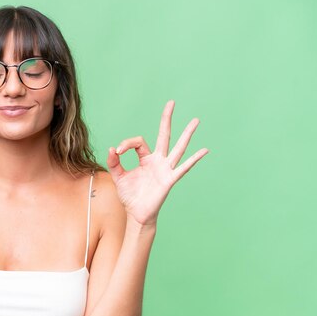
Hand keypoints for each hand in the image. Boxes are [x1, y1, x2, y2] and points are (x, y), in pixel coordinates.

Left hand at [106, 100, 208, 225]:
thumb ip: (114, 163)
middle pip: (164, 135)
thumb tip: (111, 149)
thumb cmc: (130, 196)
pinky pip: (183, 168)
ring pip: (178, 148)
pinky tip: (204, 150)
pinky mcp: (169, 179)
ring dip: (186, 134)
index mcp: (145, 158)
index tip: (117, 152)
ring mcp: (165, 169)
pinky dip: (194, 159)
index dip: (127, 144)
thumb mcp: (118, 177)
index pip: (138, 142)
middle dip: (166, 119)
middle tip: (171, 102)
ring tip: (195, 120)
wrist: (136, 213)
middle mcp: (158, 161)